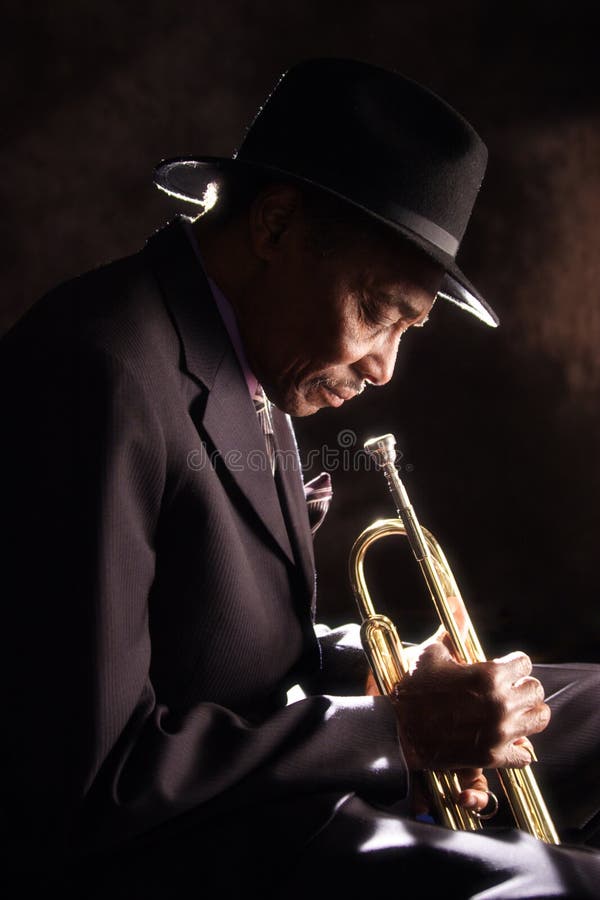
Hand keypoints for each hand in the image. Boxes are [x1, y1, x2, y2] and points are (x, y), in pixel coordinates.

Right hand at [391, 641, 549, 770]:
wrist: (395, 728)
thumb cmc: (411, 688)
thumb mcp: (430, 654)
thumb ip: (451, 630)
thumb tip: (455, 602)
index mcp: (489, 675)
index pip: (524, 663)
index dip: (514, 663)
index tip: (505, 668)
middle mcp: (500, 703)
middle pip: (536, 690)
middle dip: (523, 687)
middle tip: (509, 689)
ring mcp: (499, 732)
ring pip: (538, 719)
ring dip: (528, 713)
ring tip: (513, 712)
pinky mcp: (493, 756)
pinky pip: (525, 755)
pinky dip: (519, 747)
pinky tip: (506, 739)